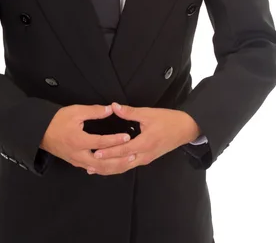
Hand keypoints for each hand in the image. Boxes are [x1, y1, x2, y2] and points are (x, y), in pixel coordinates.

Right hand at [39, 103, 130, 170]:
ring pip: (99, 168)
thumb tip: (110, 109)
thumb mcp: (75, 111)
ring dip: (114, 166)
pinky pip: (93, 169)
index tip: (128, 137)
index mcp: (79, 141)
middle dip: (119, 160)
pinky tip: (113, 167)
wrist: (40, 132)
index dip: (115, 140)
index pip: (101, 142)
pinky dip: (104, 169)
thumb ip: (94, 111)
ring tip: (127, 162)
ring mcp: (77, 161)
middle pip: (103, 162)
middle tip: (133, 156)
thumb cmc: (57, 120)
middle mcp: (79, 155)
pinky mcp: (76, 163)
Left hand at [85, 102, 199, 175]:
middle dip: (105, 165)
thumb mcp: (148, 113)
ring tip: (94, 168)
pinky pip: (130, 165)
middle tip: (89, 165)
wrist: (186, 129)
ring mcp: (146, 159)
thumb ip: (130, 112)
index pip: (123, 150)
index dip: (108, 152)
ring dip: (110, 168)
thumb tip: (113, 106)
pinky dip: (118, 166)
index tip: (95, 152)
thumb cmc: (168, 120)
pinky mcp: (147, 158)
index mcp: (145, 143)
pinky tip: (109, 165)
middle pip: (122, 164)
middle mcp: (144, 155)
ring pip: (125, 167)